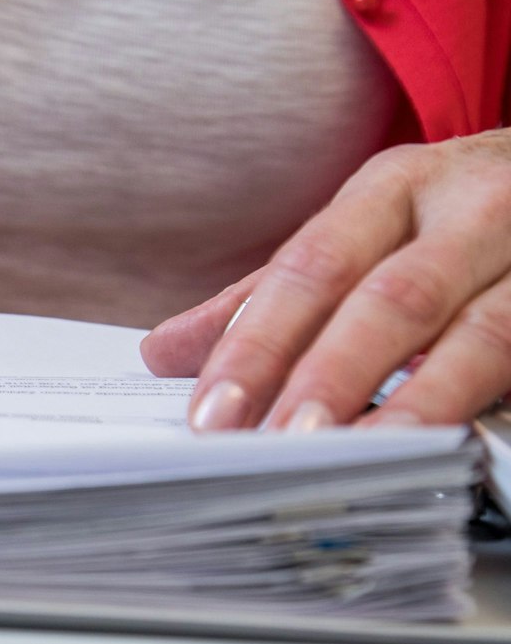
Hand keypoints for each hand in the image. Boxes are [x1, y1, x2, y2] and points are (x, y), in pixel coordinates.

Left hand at [141, 130, 510, 430]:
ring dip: (418, 402)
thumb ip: (269, 295)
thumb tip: (164, 353)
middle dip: (333, 376)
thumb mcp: (361, 229)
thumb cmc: (449, 216)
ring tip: (364, 455)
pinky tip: (447, 448)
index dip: (259, 343)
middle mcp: (472, 211)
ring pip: (483, 335)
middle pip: (394, 299)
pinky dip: (482, 405)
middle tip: (283, 442)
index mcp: (394, 188)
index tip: (212, 413)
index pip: (310, 267)